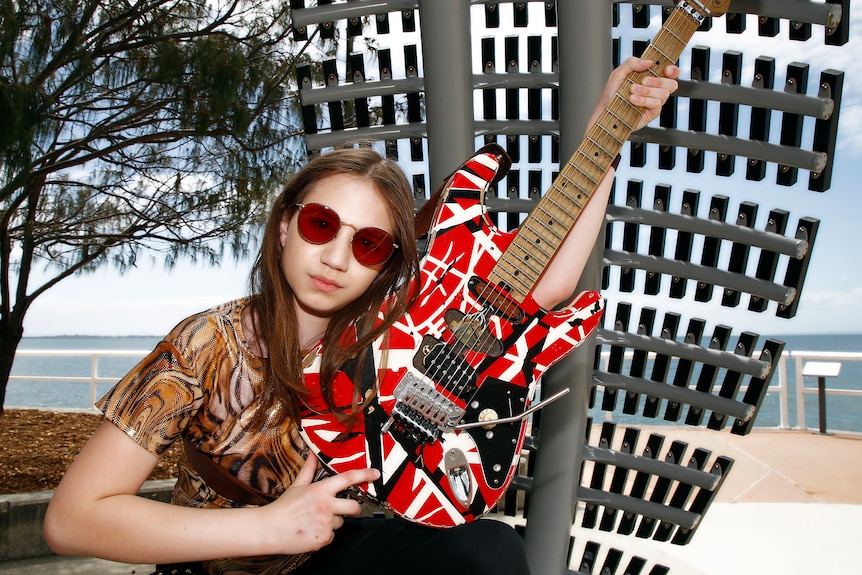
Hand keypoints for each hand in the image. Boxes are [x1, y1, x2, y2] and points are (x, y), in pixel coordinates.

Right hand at [260, 451, 379, 553]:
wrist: (269, 529)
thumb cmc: (283, 508)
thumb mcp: (297, 486)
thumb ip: (309, 469)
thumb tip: (312, 454)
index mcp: (321, 490)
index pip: (348, 478)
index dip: (364, 474)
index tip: (375, 473)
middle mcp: (326, 506)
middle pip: (354, 507)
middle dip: (353, 508)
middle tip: (344, 508)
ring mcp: (326, 523)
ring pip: (341, 522)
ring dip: (332, 522)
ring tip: (315, 520)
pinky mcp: (323, 538)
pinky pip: (331, 536)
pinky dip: (324, 534)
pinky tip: (311, 530)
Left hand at [591, 56, 679, 132]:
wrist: (604, 110)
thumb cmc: (611, 93)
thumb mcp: (619, 73)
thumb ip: (632, 63)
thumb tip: (648, 62)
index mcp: (651, 77)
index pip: (671, 73)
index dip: (673, 71)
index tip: (667, 70)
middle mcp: (655, 89)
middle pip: (672, 84)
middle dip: (658, 81)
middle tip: (643, 81)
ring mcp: (654, 101)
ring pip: (664, 94)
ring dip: (647, 91)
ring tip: (632, 91)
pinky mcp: (651, 113)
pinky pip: (656, 105)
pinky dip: (644, 100)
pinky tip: (633, 100)